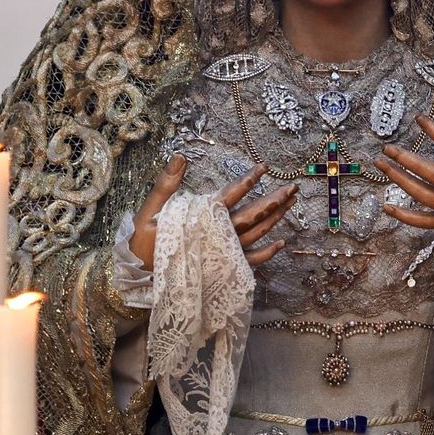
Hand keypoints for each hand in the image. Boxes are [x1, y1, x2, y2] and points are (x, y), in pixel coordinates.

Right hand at [128, 156, 294, 270]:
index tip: (264, 167)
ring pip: (255, 236)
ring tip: (290, 205)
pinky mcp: (223, 269)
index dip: (248, 180)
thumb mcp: (151, 210)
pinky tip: (281, 243)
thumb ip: (167, 183)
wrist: (140, 277)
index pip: (230, 195)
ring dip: (275, 220)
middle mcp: (218, 237)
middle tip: (293, 188)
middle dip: (274, 201)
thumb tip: (181, 156)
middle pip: (252, 216)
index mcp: (202, 219)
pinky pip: (250, 262)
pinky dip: (267, 254)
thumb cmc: (145, 242)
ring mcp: (223, 254)